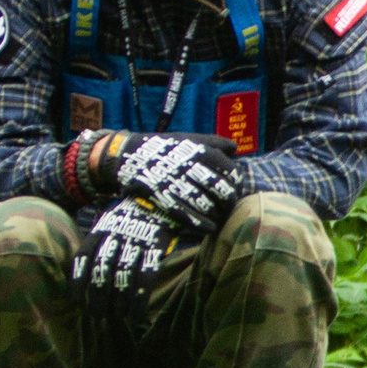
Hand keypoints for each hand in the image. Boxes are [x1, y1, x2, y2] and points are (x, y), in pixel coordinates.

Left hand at [72, 198, 175, 332]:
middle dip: (98, 296)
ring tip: (116, 316)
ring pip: (123, 274)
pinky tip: (136, 312)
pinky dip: (140, 296)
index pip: (84, 257)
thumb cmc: (134, 215)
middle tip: (98, 315)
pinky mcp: (157, 245)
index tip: (77, 301)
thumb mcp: (112, 220)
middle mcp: (116, 234)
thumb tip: (87, 274)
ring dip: (118, 300)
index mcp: (102, 228)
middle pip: (102, 270)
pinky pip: (146, 275)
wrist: (164, 195)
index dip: (78, 281)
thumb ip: (101, 242)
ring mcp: (137, 239)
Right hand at [96, 133, 243, 233]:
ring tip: (221, 219)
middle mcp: (192, 168)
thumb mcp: (189, 138)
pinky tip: (209, 229)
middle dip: (229, 201)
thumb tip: (235, 147)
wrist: (131, 156)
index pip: (230, 171)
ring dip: (218, 215)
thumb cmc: (165, 147)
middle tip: (230, 207)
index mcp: (202, 152)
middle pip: (221, 190)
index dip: (236, 184)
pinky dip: (202, 224)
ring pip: (207, 205)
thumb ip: (214, 142)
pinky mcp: (165, 198)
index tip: (235, 190)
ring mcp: (178, 184)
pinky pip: (188, 215)